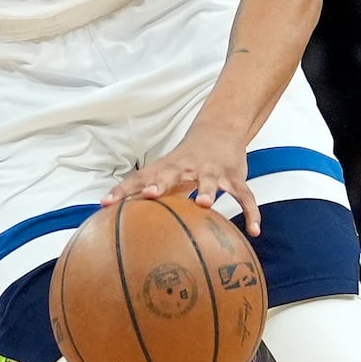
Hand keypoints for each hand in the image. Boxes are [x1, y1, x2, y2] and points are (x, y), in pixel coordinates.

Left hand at [105, 123, 260, 234]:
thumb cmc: (184, 160)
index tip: (106, 203)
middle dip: (160, 184)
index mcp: (167, 168)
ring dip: (207, 191)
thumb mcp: (164, 172)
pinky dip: (251, 212)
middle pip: (171, 174)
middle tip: (150, 195)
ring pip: (211, 181)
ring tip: (204, 205)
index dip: (122, 190)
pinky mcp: (235, 176)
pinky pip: (244, 195)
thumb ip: (145, 192)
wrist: (219, 130)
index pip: (139, 178)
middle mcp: (187, 167)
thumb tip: (117, 218)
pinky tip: (254, 231)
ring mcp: (213, 171)